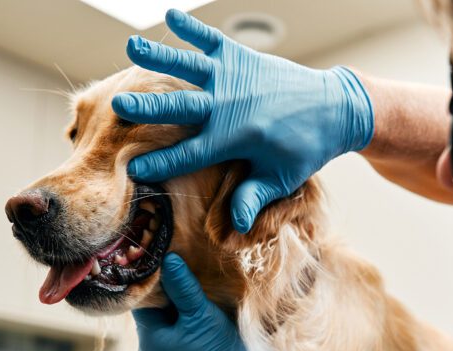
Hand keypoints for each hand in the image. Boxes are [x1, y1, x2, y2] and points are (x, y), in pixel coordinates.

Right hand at [112, 9, 373, 232]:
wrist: (334, 108)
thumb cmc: (304, 149)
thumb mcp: (281, 178)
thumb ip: (253, 197)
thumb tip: (234, 226)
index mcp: (235, 138)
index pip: (189, 155)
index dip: (160, 162)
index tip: (133, 167)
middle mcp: (230, 105)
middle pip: (180, 108)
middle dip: (148, 108)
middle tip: (118, 105)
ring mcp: (234, 77)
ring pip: (189, 67)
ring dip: (160, 56)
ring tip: (131, 46)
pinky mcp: (241, 57)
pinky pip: (212, 40)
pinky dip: (192, 27)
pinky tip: (169, 14)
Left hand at [133, 254, 284, 350]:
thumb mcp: (203, 317)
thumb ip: (183, 288)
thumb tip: (167, 258)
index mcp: (149, 340)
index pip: (142, 299)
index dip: (155, 278)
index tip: (168, 259)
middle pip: (153, 312)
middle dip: (169, 293)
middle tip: (186, 272)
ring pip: (165, 325)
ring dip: (178, 310)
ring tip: (196, 294)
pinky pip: (174, 339)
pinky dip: (184, 326)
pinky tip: (200, 319)